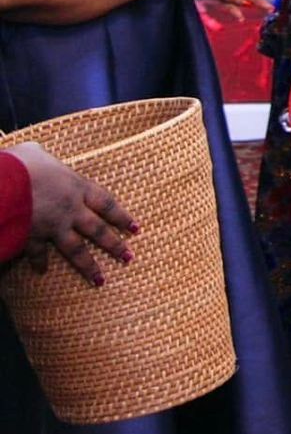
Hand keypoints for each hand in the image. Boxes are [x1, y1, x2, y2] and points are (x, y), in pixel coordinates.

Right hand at [13, 141, 136, 284]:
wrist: (1, 183)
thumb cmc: (20, 163)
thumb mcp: (35, 153)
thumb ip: (44, 157)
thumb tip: (38, 153)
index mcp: (76, 187)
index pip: (107, 204)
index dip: (122, 217)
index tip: (135, 229)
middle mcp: (70, 209)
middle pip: (98, 231)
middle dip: (115, 246)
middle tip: (128, 258)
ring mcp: (52, 226)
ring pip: (76, 249)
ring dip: (88, 265)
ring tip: (100, 280)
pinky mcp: (32, 237)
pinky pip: (38, 253)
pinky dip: (39, 262)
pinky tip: (42, 271)